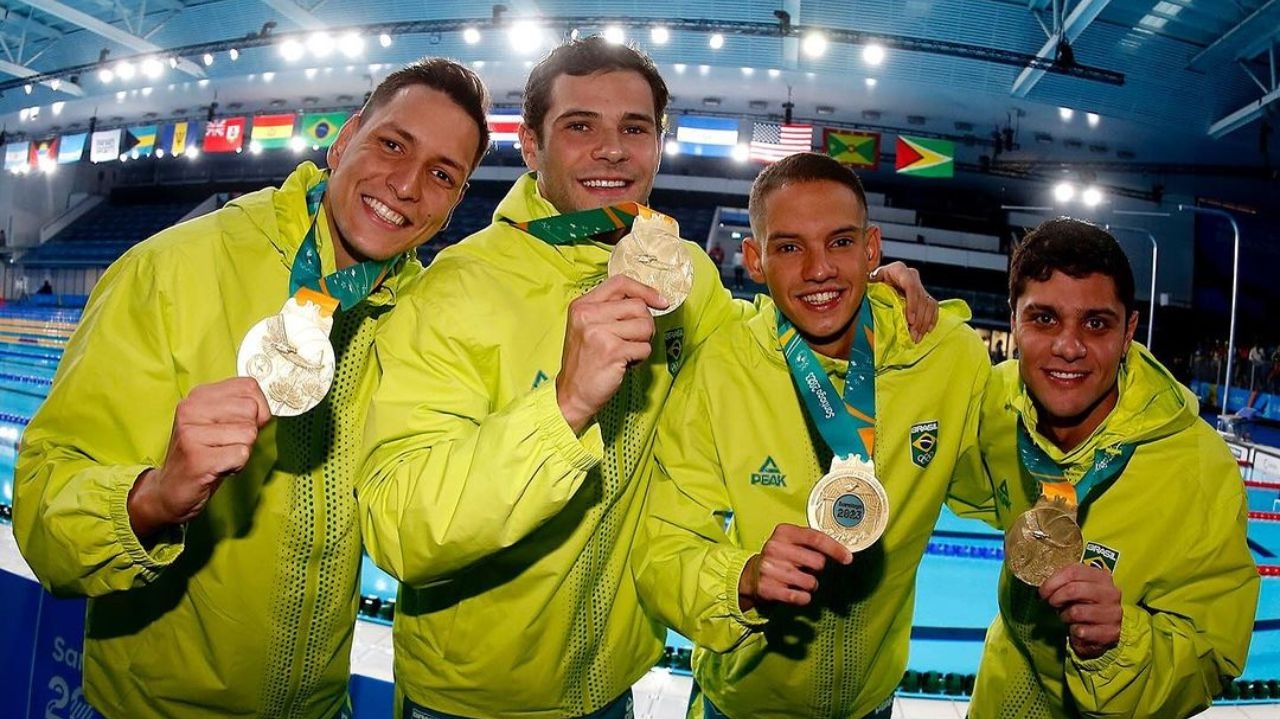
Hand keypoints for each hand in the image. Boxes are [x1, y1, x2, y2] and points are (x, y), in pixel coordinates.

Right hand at [127, 377, 270, 537]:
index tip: (240, 425)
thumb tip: (266, 410)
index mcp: (199, 396)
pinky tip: (218, 467)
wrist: (170, 490)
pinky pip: (241, 454)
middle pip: (251, 410)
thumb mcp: (220, 424)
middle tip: (227, 446)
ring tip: (221, 456)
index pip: (249, 387)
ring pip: (248, 433)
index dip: (257, 410)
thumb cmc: (202, 456)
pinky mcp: (197, 457)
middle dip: (248, 433)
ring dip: (242, 451)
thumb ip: (242, 410)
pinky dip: (237, 465)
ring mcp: (191, 433)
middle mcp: (191, 409)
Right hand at [556, 275, 666, 433]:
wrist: (572, 393)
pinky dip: (640, 358)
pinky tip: (624, 363)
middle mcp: (588, 315)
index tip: (660, 301)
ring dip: (643, 342)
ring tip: (626, 352)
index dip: (645, 290)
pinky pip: (644, 347)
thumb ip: (610, 310)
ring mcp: (599, 332)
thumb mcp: (588, 327)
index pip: (620, 282)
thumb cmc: (585, 361)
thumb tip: (649, 300)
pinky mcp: (612, 351)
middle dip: (645, 324)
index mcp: (582, 305)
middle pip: (638, 306)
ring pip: (645, 326)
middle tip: (634, 339)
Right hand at [738, 523, 852, 611]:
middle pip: (817, 562)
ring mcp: (770, 568)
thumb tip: (842, 551)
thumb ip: (812, 542)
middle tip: (806, 568)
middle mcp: (775, 548)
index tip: (847, 558)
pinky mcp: (768, 588)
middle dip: (817, 569)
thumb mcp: (791, 541)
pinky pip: (800, 597)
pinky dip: (803, 597)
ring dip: (810, 585)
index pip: (816, 538)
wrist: (750, 575)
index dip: (835, 549)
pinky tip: (795, 592)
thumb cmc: (779, 557)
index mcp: (784, 532)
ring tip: (798, 580)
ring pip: (811, 582)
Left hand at [869, 262, 937, 341]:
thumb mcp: (871, 280)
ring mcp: (919, 285)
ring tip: (917, 337)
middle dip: (918, 319)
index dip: (912, 304)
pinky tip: (927, 330)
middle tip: (913, 334)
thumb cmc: (873, 280)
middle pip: (921, 298)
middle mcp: (911, 275)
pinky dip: (931, 319)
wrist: (879, 279)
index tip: (910, 320)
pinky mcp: (924, 294)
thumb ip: (873, 282)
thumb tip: (872, 287)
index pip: (911, 286)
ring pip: (928, 304)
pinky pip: (932, 307)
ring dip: (924, 322)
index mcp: (898, 269)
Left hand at [1040, 563, 1122, 658]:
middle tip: (1052, 604)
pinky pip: (1081, 631)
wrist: (1098, 633)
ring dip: (1065, 616)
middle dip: (1056, 598)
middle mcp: (1111, 593)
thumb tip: (1044, 589)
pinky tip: (1077, 629)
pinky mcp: (1112, 632)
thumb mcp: (1075, 590)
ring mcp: (1113, 613)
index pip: (1073, 571)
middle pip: (1074, 589)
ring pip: (1076, 612)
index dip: (1053, 582)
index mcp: (1101, 576)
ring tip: (1067, 617)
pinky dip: (1073, 631)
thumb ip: (1063, 583)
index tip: (1043, 592)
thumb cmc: (1083, 607)